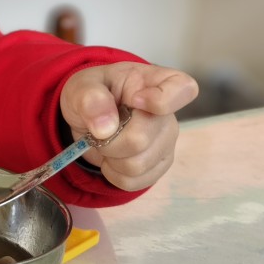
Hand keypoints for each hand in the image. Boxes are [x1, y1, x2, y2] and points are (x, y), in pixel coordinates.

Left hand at [60, 62, 198, 190]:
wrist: (90, 118)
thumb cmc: (92, 94)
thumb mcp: (81, 86)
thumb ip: (90, 98)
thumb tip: (105, 127)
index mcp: (154, 82)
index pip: (183, 88)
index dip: (163, 100)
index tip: (135, 100)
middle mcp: (168, 114)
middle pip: (141, 138)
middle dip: (108, 139)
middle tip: (98, 129)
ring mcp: (167, 141)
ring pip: (137, 165)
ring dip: (110, 158)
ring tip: (105, 142)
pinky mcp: (160, 165)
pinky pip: (135, 181)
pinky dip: (113, 174)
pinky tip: (111, 157)